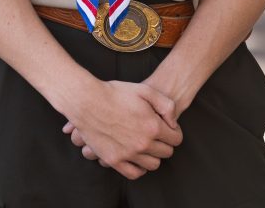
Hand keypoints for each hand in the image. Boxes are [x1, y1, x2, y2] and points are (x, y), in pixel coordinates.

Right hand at [62, 80, 182, 178]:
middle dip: (165, 143)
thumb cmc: (115, 93)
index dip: (174, 132)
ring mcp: (128, 154)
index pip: (176, 139)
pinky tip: (138, 158)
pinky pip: (134, 173)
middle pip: (166, 153)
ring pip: (153, 165)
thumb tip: (174, 122)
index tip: (168, 128)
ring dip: (154, 156)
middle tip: (158, 134)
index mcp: (152, 126)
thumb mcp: (145, 90)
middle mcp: (143, 144)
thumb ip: (166, 105)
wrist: (88, 101)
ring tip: (148, 145)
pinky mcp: (114, 160)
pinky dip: (140, 168)